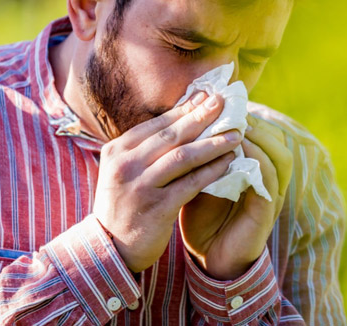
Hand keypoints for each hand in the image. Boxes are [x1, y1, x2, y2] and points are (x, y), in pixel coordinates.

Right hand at [92, 93, 242, 272]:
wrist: (110, 249)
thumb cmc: (124, 205)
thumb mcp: (124, 171)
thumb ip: (145, 148)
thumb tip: (181, 117)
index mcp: (117, 151)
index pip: (156, 124)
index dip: (184, 109)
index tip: (207, 96)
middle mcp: (126, 165)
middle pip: (172, 135)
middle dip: (201, 116)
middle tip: (224, 102)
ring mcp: (141, 186)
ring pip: (183, 156)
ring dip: (213, 142)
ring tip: (236, 133)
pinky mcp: (157, 208)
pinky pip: (191, 184)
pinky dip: (212, 171)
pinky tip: (229, 162)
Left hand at [179, 114, 292, 279]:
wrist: (207, 258)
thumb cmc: (202, 216)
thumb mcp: (199, 178)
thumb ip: (198, 153)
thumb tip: (183, 116)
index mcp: (256, 169)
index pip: (262, 133)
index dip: (246, 114)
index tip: (223, 99)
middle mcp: (269, 180)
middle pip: (277, 140)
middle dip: (254, 120)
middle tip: (231, 106)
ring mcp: (271, 196)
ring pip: (280, 157)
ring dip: (259, 138)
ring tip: (236, 125)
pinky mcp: (266, 212)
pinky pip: (269, 181)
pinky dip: (256, 162)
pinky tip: (237, 151)